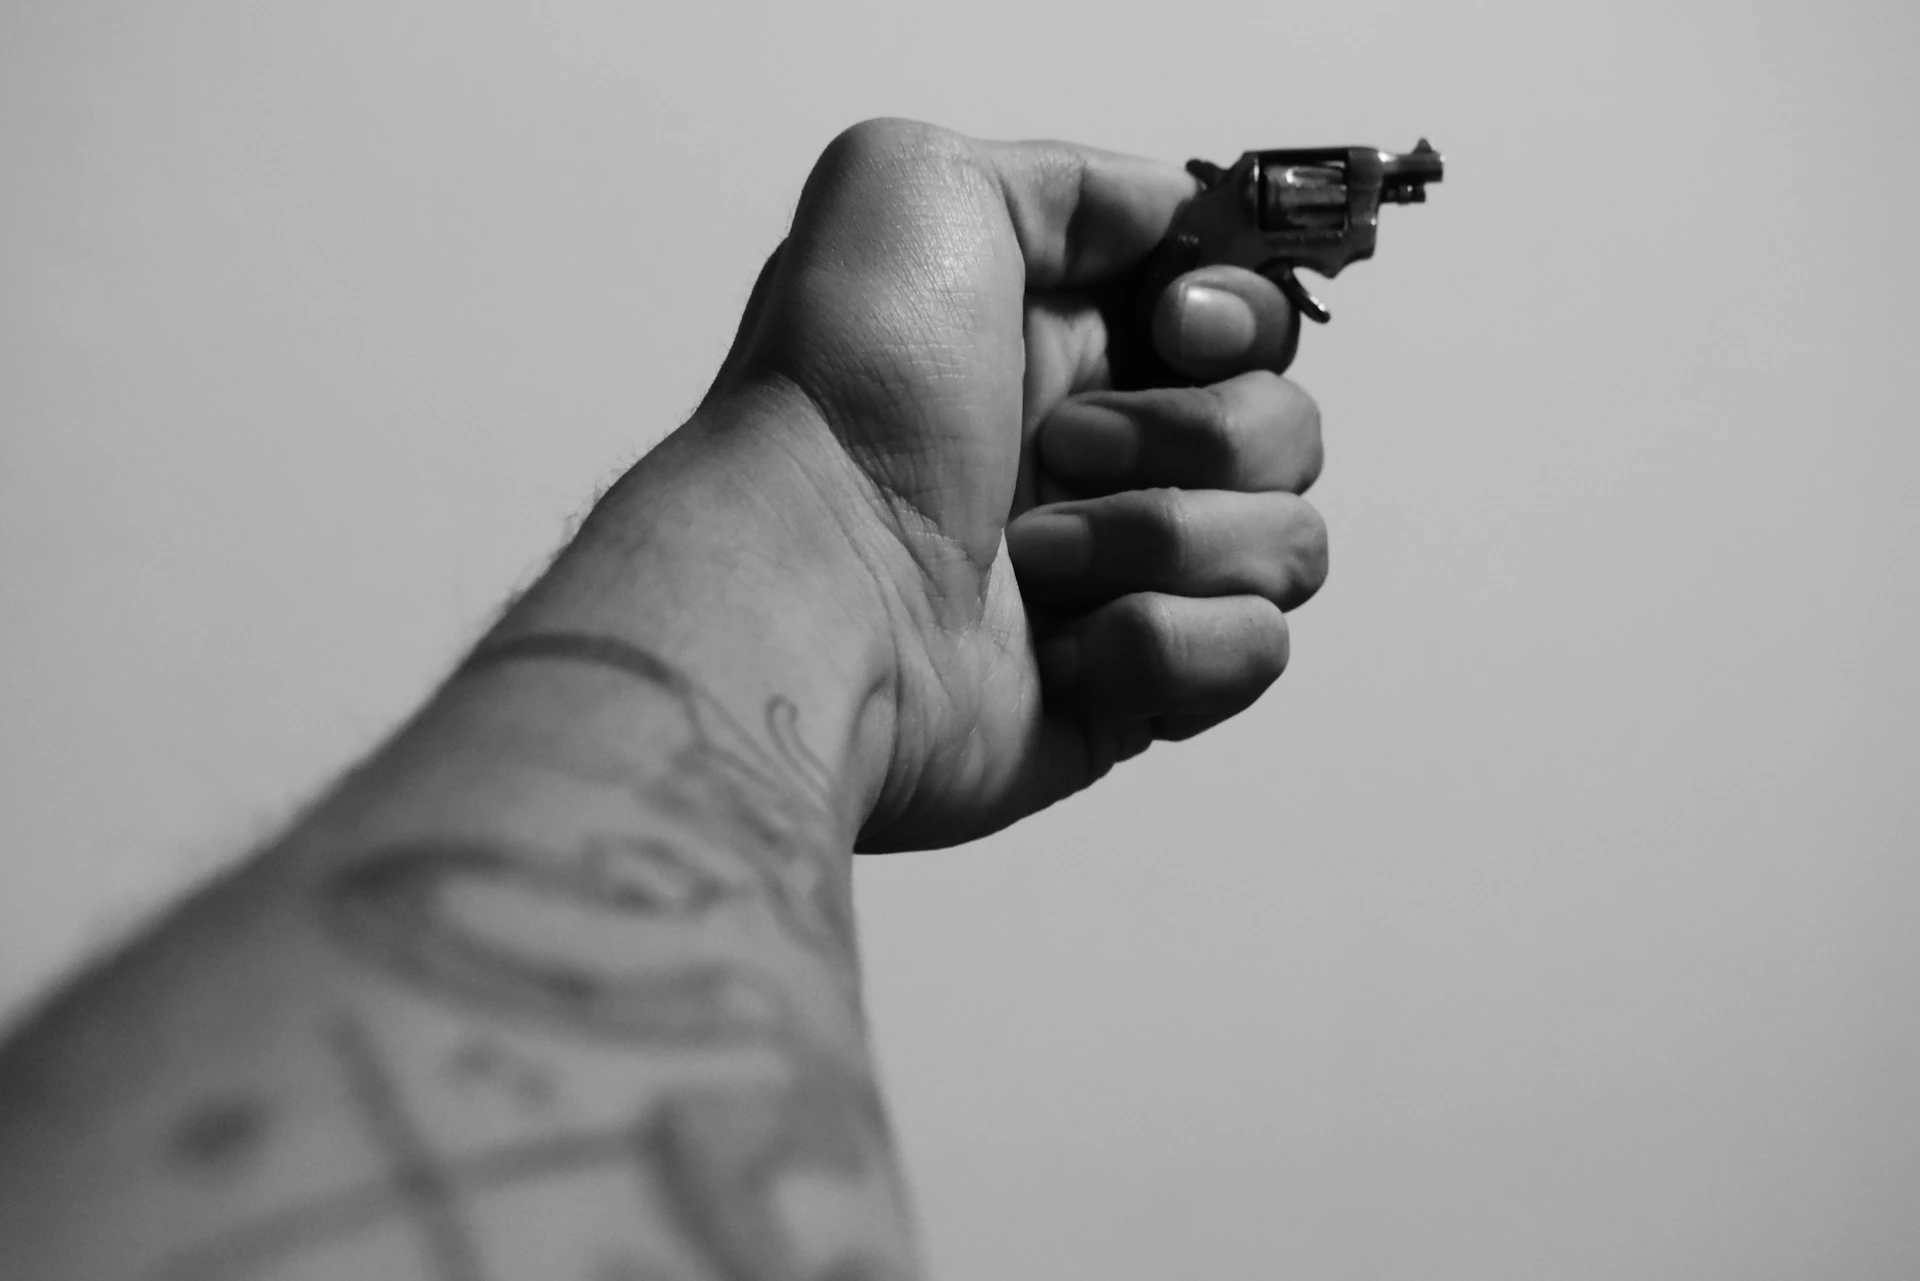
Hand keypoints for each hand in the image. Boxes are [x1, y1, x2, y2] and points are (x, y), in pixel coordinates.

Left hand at [699, 119, 1325, 849]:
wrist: (807, 597)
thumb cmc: (840, 405)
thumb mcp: (916, 184)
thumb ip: (1073, 185)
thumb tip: (1178, 226)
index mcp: (1063, 347)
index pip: (1248, 321)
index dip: (1241, 320)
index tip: (1176, 329)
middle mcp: (1102, 461)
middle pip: (1285, 428)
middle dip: (1197, 437)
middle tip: (1061, 452)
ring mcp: (1123, 581)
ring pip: (1287, 544)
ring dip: (1166, 541)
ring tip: (1035, 560)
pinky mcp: (1133, 691)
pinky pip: (1251, 652)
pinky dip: (1164, 644)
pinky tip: (1062, 648)